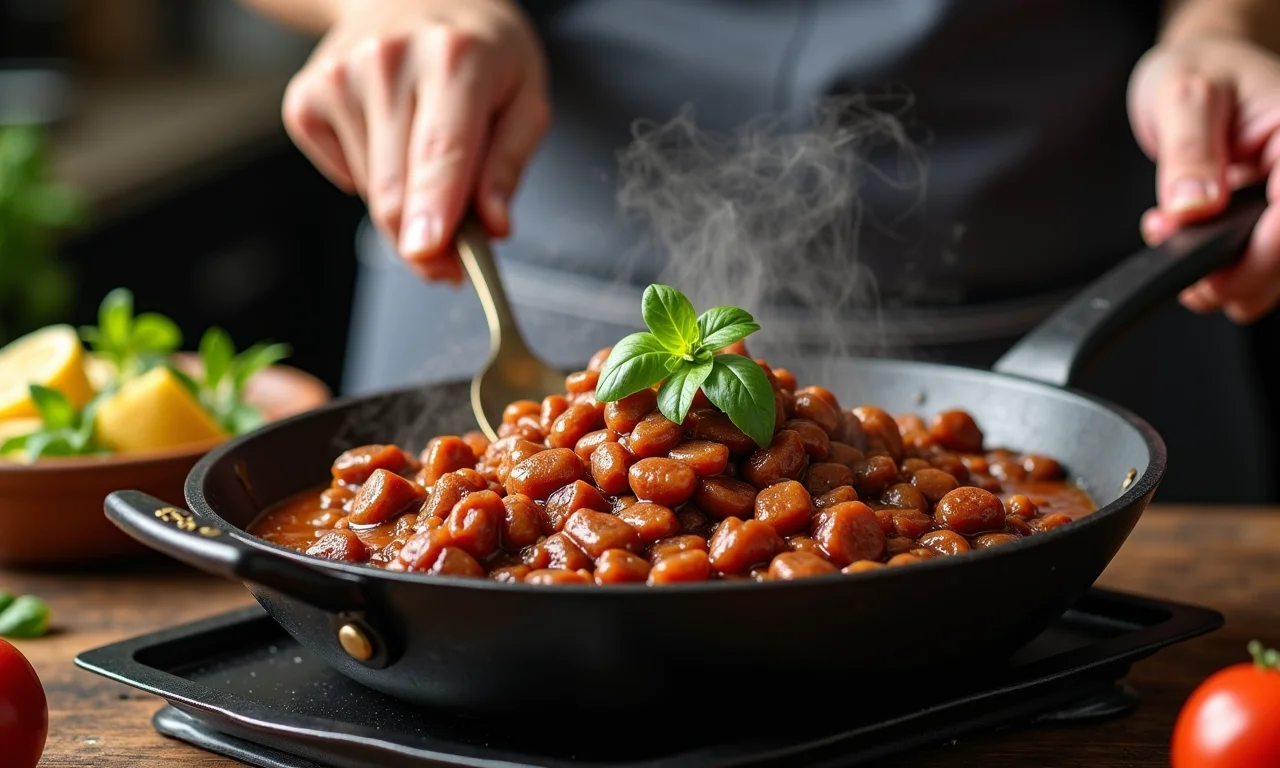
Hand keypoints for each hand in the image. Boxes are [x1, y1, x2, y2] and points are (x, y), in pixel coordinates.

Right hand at [280, 0, 549, 281]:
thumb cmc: (478, 51)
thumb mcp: (525, 95)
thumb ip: (510, 163)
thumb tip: (493, 225)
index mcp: (455, 59)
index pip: (442, 151)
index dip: (435, 210)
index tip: (428, 254)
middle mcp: (389, 62)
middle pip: (397, 189)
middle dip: (426, 241)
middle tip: (453, 256)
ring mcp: (339, 77)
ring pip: (371, 194)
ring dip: (405, 206)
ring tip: (427, 161)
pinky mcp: (306, 97)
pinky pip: (341, 176)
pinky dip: (369, 179)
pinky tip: (389, 138)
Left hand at [1128, 36, 1279, 321]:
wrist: (1200, 66)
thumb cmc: (1199, 69)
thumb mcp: (1183, 98)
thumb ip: (1189, 154)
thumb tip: (1194, 208)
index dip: (1260, 255)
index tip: (1210, 267)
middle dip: (1232, 273)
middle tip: (1170, 246)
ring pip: (1274, 274)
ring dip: (1221, 277)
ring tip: (1170, 232)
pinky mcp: (1273, 220)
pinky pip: (1257, 266)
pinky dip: (1219, 270)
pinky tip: (1184, 238)